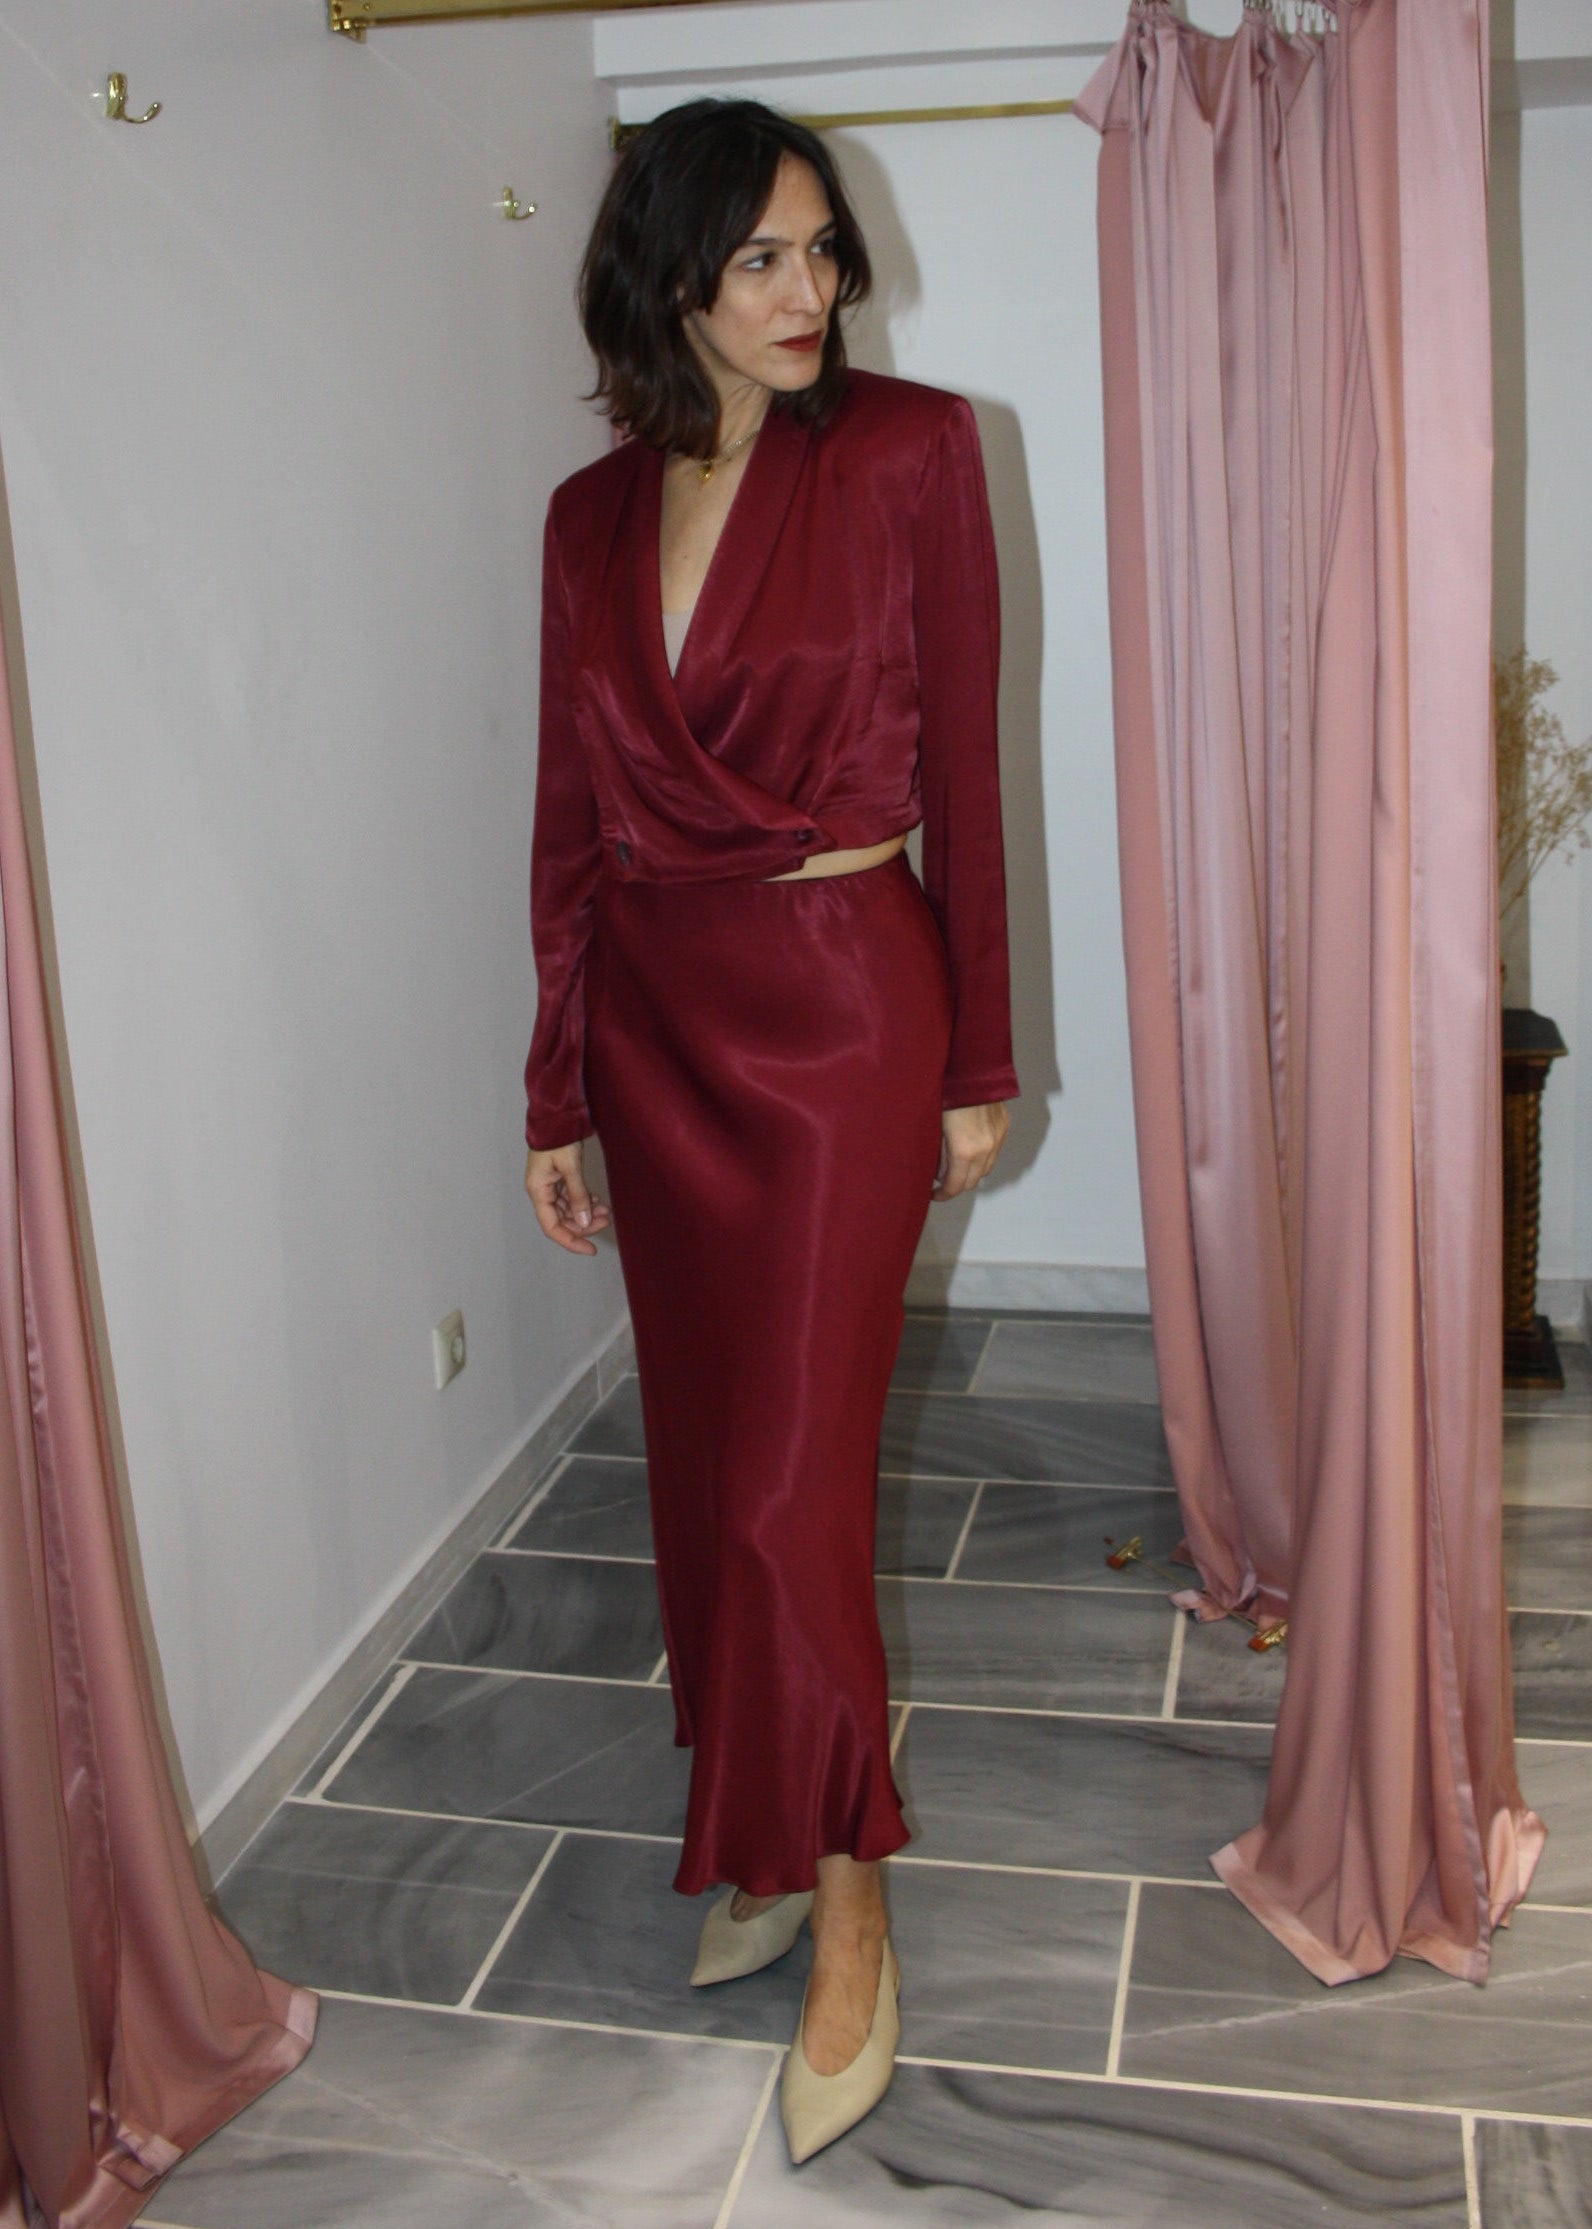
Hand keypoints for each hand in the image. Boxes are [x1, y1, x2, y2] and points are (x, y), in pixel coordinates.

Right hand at [524, 1141, 612, 1255]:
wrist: (556, 1118)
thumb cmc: (558, 1139)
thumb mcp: (570, 1167)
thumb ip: (578, 1195)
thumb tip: (584, 1221)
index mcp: (538, 1192)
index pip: (552, 1227)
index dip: (571, 1241)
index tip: (591, 1249)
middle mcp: (541, 1193)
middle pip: (562, 1221)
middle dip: (585, 1224)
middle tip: (607, 1219)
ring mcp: (549, 1187)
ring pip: (568, 1211)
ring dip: (586, 1213)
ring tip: (606, 1210)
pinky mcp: (558, 1180)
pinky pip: (571, 1199)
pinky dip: (584, 1202)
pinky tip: (597, 1200)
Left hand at [933, 1102, 1009, 1201]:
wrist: (972, 1069)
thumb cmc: (946, 1095)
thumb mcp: (935, 1126)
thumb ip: (938, 1153)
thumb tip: (937, 1170)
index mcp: (964, 1151)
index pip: (956, 1186)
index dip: (943, 1194)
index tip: (933, 1195)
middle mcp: (985, 1149)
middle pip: (973, 1181)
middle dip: (956, 1184)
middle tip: (941, 1179)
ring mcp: (997, 1138)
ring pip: (986, 1168)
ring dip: (971, 1171)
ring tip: (955, 1163)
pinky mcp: (1004, 1127)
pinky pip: (994, 1151)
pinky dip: (982, 1156)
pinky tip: (970, 1147)